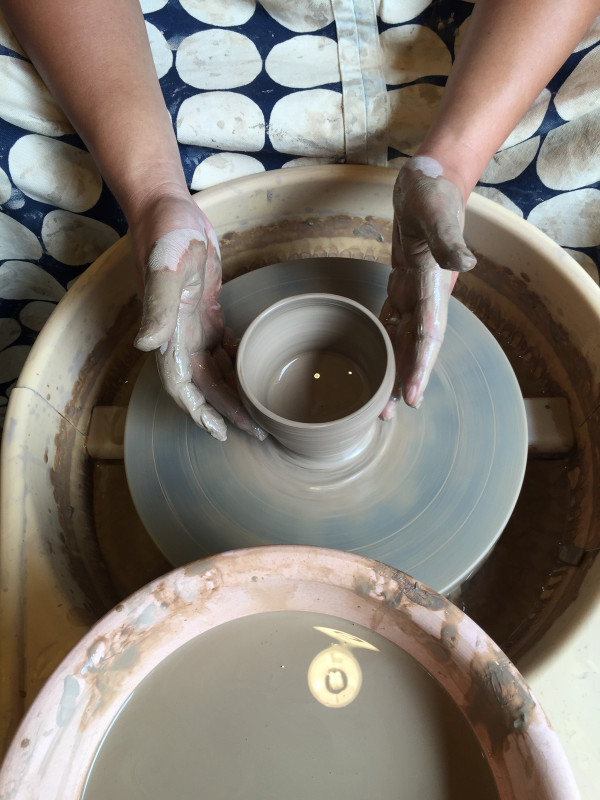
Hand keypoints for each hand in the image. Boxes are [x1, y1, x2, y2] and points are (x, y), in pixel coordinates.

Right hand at [132, 192, 265, 440]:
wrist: (168, 207)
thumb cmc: (165, 234)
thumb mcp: (164, 267)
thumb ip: (158, 306)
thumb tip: (148, 345)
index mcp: (167, 331)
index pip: (180, 384)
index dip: (198, 411)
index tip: (219, 431)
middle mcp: (178, 334)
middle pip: (201, 385)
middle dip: (224, 410)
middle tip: (254, 430)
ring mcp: (192, 323)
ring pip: (213, 370)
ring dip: (232, 392)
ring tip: (258, 412)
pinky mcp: (206, 310)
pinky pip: (221, 347)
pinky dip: (235, 363)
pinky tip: (252, 374)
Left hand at [381, 157, 476, 416]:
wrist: (429, 180)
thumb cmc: (433, 194)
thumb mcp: (439, 214)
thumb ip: (450, 241)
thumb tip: (468, 265)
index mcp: (436, 287)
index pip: (429, 336)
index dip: (421, 367)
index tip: (411, 396)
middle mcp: (428, 296)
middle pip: (416, 348)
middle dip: (404, 381)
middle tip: (388, 414)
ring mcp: (416, 291)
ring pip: (404, 339)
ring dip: (394, 368)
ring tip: (380, 399)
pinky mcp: (403, 283)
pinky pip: (393, 319)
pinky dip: (385, 340)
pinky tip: (376, 358)